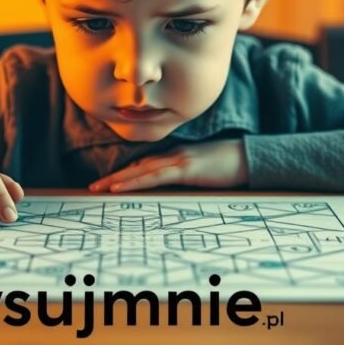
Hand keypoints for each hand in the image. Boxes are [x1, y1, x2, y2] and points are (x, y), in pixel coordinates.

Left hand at [88, 139, 248, 191]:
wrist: (250, 157)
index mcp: (177, 156)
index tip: (109, 182)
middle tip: (93, 187)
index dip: (125, 173)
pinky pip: (155, 177)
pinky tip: (121, 188)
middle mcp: (173, 156)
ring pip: (141, 171)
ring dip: (118, 180)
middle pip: (137, 166)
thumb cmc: (231, 166)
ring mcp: (179, 161)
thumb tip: (178, 186)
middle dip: (114, 177)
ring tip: (99, 189)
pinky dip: (135, 181)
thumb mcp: (205, 171)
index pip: (145, 165)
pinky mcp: (186, 169)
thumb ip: (189, 175)